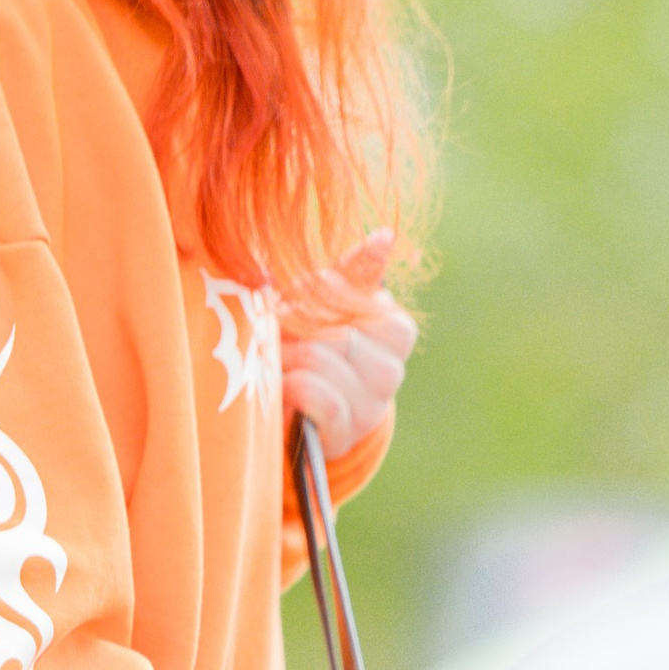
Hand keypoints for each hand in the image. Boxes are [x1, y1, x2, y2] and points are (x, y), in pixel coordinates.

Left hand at [280, 229, 417, 459]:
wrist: (299, 418)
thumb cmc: (312, 348)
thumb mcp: (328, 306)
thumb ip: (355, 272)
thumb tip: (385, 236)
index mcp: (395, 332)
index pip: (361, 298)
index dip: (318, 296)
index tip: (294, 302)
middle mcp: (391, 371)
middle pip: (335, 328)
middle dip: (294, 329)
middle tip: (273, 332)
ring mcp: (371, 406)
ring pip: (320, 358)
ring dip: (283, 357)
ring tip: (273, 361)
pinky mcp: (345, 433)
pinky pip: (318, 395)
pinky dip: (291, 387)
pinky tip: (282, 387)